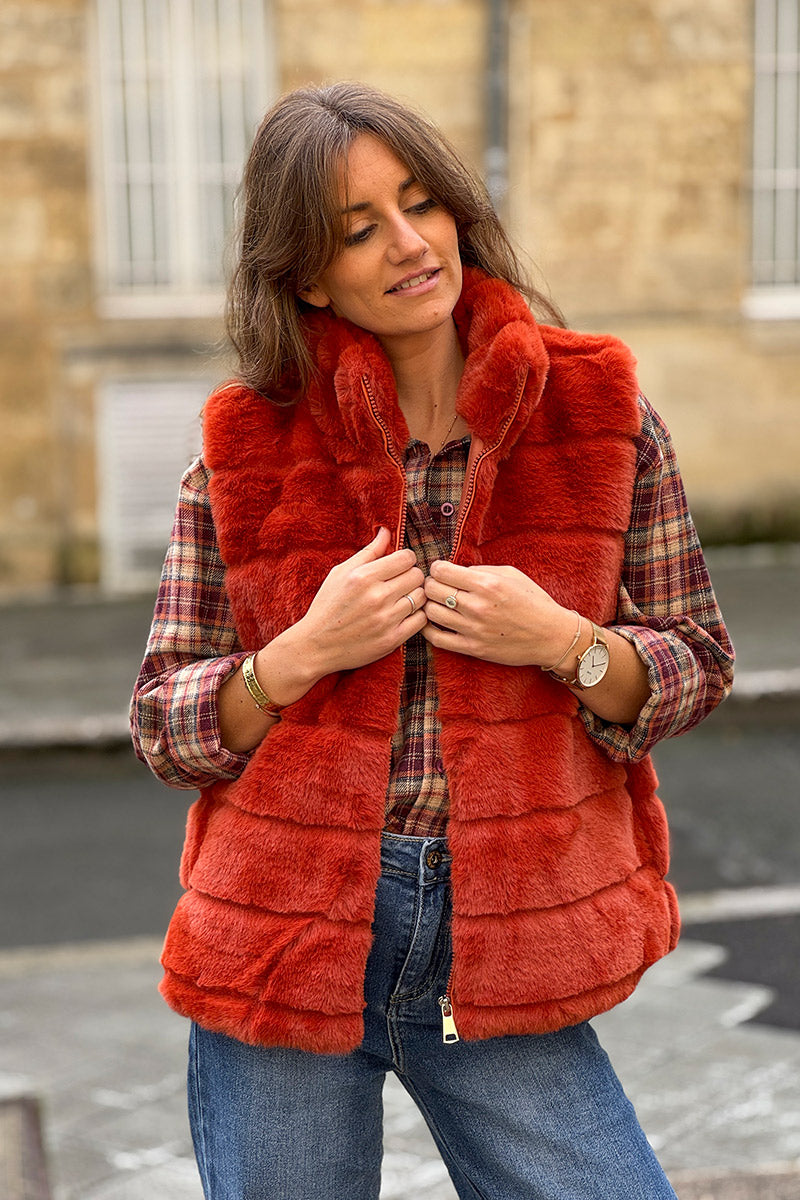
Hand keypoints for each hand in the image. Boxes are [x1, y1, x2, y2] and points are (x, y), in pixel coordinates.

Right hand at [294, 527, 426, 676]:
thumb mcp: (340, 573)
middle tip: (401, 582)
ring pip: (421, 597)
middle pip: (417, 576)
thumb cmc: (327, 605)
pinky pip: (421, 620)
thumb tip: (386, 530)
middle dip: (411, 576)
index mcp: (363, 577)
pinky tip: (404, 614)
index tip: (399, 565)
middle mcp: (376, 597)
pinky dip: (416, 615)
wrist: (315, 645)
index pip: (407, 558)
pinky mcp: (391, 640)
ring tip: (402, 598)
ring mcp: (385, 620)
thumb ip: (368, 552)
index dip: (406, 559)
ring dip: (414, 596)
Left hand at [421, 559, 575, 666]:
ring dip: (430, 605)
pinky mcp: (472, 648)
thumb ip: (480, 569)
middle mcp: (477, 606)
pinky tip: (433, 622)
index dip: (437, 568)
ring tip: (438, 603)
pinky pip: (437, 638)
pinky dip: (428, 629)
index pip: (441, 571)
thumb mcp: (511, 574)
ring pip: (431, 612)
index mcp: (487, 584)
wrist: (551, 636)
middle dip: (431, 584)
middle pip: (432, 590)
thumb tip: (455, 570)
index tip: (441, 571)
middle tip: (437, 585)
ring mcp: (473, 629)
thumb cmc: (533, 601)